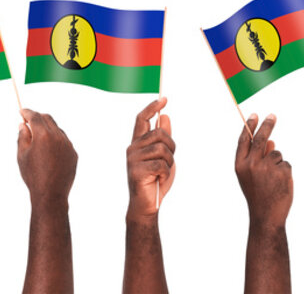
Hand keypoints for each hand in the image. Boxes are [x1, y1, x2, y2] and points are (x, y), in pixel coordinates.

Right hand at [18, 109, 77, 206]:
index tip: (21, 111)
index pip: (34, 116)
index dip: (26, 112)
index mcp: (43, 135)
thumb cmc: (33, 175)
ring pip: (57, 129)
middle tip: (28, 121)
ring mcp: (68, 145)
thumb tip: (23, 125)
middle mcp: (58, 137)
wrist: (51, 193)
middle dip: (37, 117)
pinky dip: (55, 140)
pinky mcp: (73, 153)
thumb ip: (23, 136)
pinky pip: (64, 141)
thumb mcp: (22, 155)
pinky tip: (48, 149)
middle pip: (48, 119)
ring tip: (37, 138)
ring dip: (47, 129)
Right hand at [126, 98, 175, 220]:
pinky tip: (159, 180)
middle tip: (168, 161)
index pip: (142, 119)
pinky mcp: (136, 170)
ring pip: (163, 149)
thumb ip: (163, 139)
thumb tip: (165, 117)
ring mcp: (133, 159)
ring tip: (161, 173)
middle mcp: (132, 148)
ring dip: (169, 162)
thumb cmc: (156, 180)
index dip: (152, 108)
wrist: (147, 204)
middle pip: (160, 133)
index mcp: (138, 143)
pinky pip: (161, 165)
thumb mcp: (164, 157)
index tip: (164, 99)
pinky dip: (166, 173)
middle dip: (172, 146)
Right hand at [236, 114, 292, 225]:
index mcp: (240, 165)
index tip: (254, 115)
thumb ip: (258, 159)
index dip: (248, 126)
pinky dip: (285, 172)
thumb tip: (270, 141)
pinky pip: (286, 164)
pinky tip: (281, 185)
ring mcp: (267, 167)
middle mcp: (251, 164)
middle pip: (261, 139)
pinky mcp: (282, 170)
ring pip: (277, 154)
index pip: (244, 140)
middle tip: (273, 115)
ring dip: (278, 163)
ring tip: (274, 181)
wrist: (266, 217)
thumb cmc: (259, 196)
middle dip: (267, 125)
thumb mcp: (252, 177)